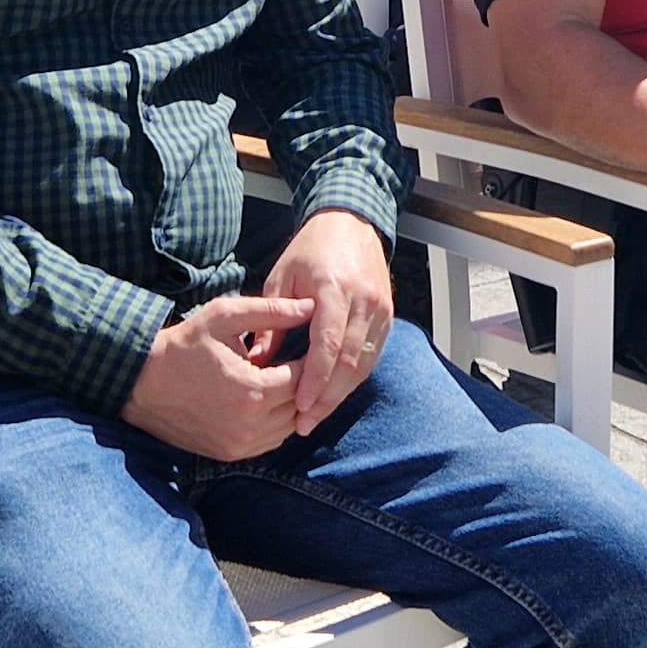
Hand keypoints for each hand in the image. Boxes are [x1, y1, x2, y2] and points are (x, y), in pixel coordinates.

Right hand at [126, 292, 317, 459]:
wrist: (140, 383)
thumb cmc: (183, 345)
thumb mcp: (224, 316)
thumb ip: (272, 311)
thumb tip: (311, 306)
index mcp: (253, 391)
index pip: (304, 377)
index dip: (309, 357)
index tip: (305, 342)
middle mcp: (251, 425)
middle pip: (300, 405)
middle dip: (302, 382)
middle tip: (295, 360)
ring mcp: (240, 444)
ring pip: (289, 427)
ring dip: (290, 404)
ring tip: (281, 378)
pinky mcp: (229, 454)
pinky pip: (270, 442)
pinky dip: (275, 423)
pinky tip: (265, 400)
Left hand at [270, 207, 394, 434]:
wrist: (351, 223)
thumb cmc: (310, 250)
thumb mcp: (280, 277)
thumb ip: (271, 320)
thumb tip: (258, 362)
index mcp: (334, 289)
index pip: (328, 344)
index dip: (315, 379)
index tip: (300, 406)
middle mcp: (363, 301)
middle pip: (348, 362)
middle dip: (326, 398)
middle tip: (304, 424)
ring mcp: (380, 310)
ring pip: (363, 364)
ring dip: (340, 394)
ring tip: (316, 417)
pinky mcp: (387, 316)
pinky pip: (372, 356)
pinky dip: (354, 378)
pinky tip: (335, 394)